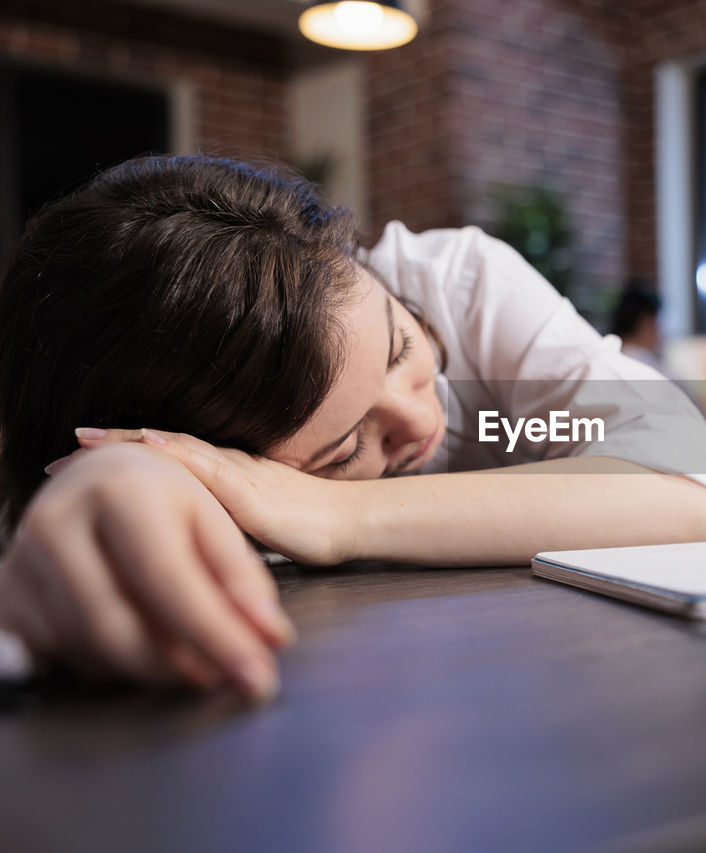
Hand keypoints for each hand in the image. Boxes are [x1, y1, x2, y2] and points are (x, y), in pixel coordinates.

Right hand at [0, 443, 294, 699]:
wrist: (97, 477)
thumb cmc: (166, 501)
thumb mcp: (213, 520)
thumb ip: (242, 576)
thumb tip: (271, 637)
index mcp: (120, 492)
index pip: (169, 580)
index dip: (216, 635)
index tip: (258, 675)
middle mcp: (58, 522)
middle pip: (120, 628)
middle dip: (182, 666)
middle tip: (227, 678)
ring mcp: (21, 559)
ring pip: (91, 650)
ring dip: (150, 669)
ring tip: (191, 656)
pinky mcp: (5, 593)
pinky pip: (61, 656)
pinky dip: (113, 664)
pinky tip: (142, 643)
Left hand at [59, 428, 352, 565]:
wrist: (353, 525)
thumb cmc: (311, 529)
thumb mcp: (250, 526)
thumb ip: (218, 524)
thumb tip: (182, 543)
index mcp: (224, 475)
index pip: (164, 458)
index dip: (119, 454)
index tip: (73, 460)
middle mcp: (225, 466)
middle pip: (157, 449)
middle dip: (107, 449)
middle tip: (58, 454)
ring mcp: (238, 475)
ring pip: (174, 450)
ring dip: (127, 444)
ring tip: (84, 442)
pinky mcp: (253, 492)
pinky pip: (209, 467)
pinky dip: (177, 454)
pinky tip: (150, 445)